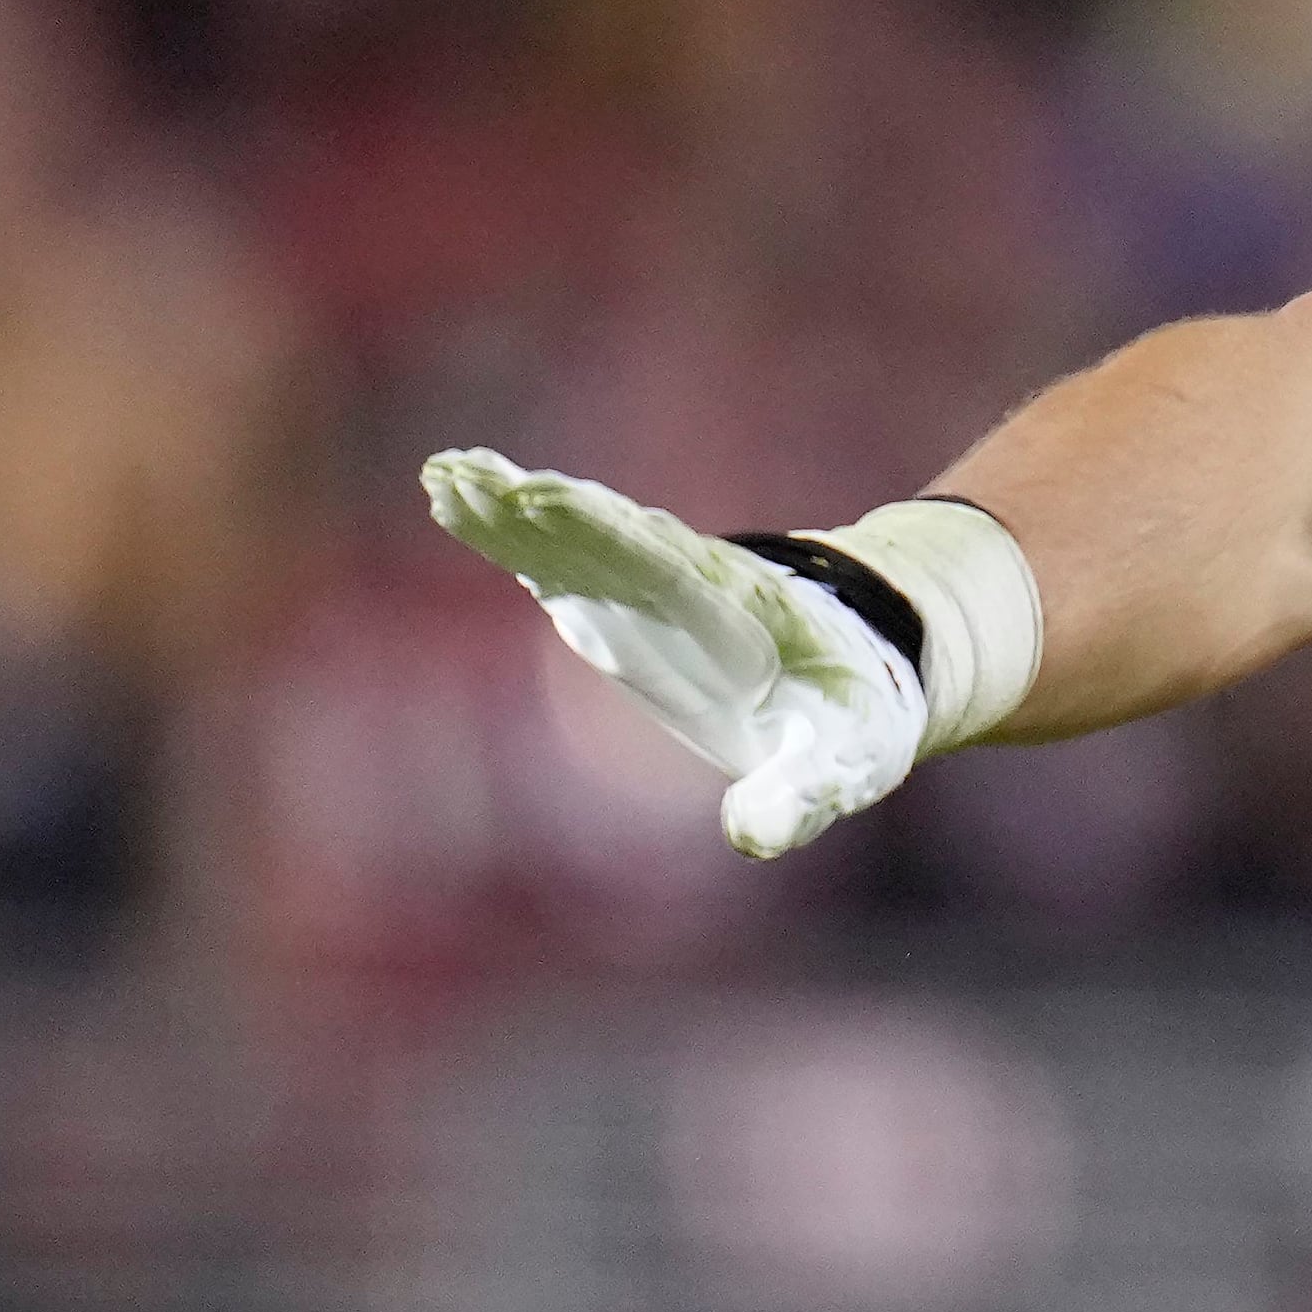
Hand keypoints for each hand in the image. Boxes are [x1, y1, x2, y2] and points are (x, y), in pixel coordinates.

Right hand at [424, 449, 927, 859]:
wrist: (866, 663)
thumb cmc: (853, 717)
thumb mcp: (841, 766)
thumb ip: (798, 796)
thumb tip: (752, 836)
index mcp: (740, 612)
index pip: (668, 569)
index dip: (608, 536)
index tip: (550, 499)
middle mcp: (688, 582)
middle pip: (608, 537)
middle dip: (544, 511)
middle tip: (464, 475)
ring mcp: (652, 582)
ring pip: (575, 535)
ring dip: (514, 507)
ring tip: (446, 475)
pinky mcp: (624, 595)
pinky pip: (560, 554)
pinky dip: (512, 530)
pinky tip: (455, 498)